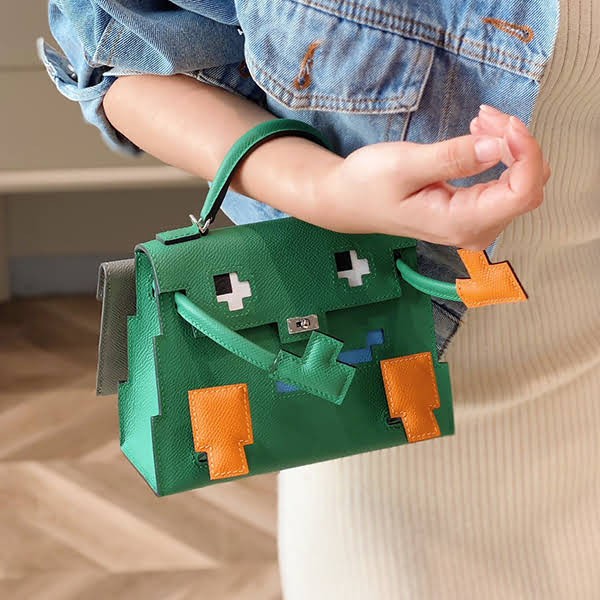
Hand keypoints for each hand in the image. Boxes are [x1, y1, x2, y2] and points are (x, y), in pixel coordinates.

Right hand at [317, 105, 550, 248]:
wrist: (348, 201)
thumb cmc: (368, 185)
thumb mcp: (404, 165)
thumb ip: (452, 158)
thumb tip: (495, 147)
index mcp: (459, 223)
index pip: (522, 193)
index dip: (527, 154)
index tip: (506, 122)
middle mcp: (475, 230)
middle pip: (526, 187)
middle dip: (517, 145)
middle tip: (484, 114)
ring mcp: (475, 224)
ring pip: (519, 183)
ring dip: (510, 146)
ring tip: (479, 119)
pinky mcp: (472, 212)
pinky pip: (505, 184)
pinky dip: (502, 154)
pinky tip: (479, 135)